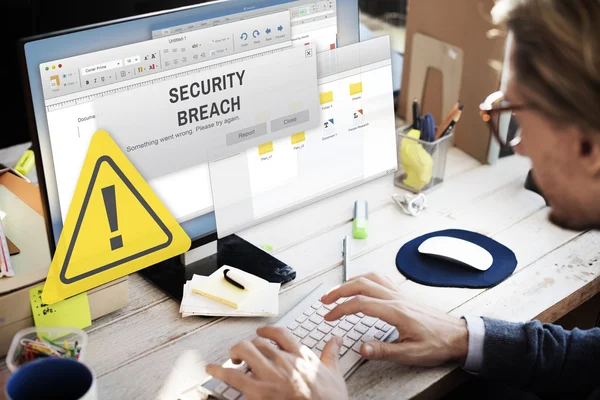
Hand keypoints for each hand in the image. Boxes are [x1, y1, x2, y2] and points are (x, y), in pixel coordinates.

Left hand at [205, 326, 347, 399]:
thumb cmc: (329, 399)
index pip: (280, 333)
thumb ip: (331, 354)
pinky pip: (233, 376)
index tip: (262, 332)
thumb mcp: (334, 374)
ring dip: (235, 353)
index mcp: (300, 355)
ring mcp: (270, 375)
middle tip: (245, 353)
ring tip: (232, 359)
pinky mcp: (258, 391)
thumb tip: (336, 339)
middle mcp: (283, 360)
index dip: (267, 331)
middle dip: (249, 346)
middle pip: (258, 342)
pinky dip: (219, 371)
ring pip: (245, 351)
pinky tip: (212, 369)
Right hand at [320, 273, 467, 366]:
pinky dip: (365, 279)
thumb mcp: (411, 353)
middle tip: (325, 300)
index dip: (340, 309)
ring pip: (370, 278)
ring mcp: (400, 294)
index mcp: (395, 311)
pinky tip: (362, 285)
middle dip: (339, 290)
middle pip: (361, 284)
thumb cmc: (437, 344)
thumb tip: (362, 348)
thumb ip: (384, 350)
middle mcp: (396, 298)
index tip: (329, 316)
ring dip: (350, 282)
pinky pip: (380, 279)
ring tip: (338, 291)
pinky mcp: (403, 295)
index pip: (360, 303)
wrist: (458, 335)